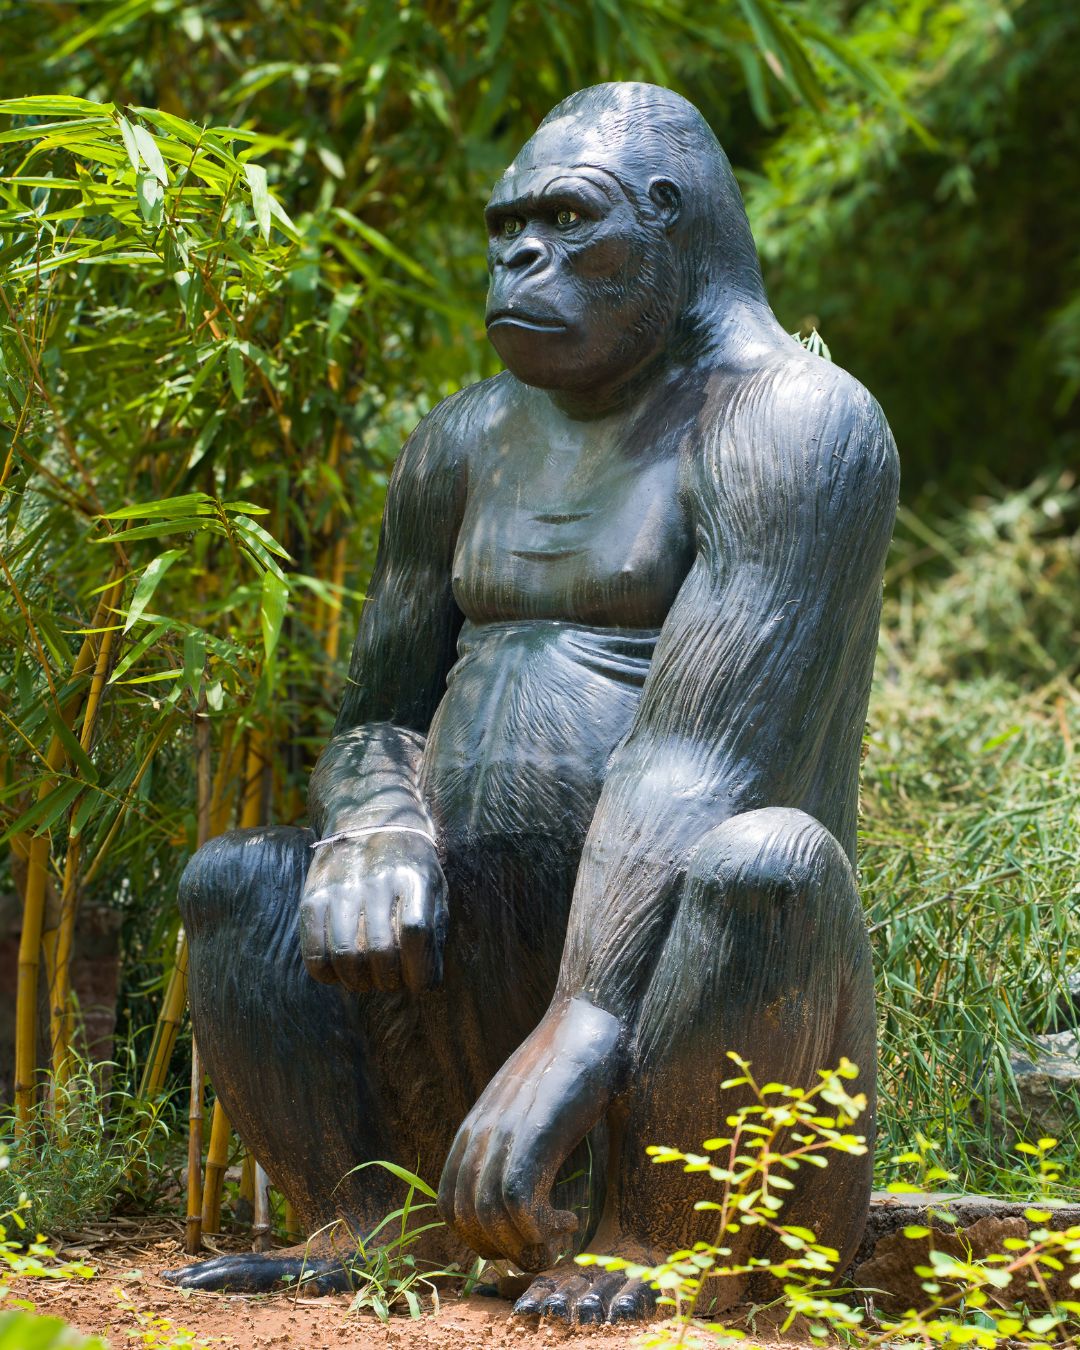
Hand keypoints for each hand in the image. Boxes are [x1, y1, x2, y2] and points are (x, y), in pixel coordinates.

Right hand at [299, 829, 447, 992]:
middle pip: (381, 951)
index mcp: (413, 877)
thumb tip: (427, 981)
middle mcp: (376, 881)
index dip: (421, 970)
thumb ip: (434, 929)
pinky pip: (314, 952)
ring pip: (347, 957)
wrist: (368, 815)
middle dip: (390, 980)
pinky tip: (339, 971)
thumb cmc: (409, 862)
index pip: (416, 933)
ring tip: (368, 978)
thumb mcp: (434, 883)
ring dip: (360, 982)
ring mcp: (341, 888)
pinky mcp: (312, 897)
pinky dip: (328, 974)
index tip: (422, 983)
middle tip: (392, 980)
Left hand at [438, 996, 621, 1267]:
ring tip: (559, 1235)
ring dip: (525, 1246)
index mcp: (476, 1128)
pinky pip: (517, 1202)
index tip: (522, 1237)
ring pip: (489, 1218)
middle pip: (465, 1219)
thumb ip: (518, 1139)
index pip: (450, 1206)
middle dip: (503, 1249)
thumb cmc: (571, 1064)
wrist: (590, 1016)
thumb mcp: (531, 1105)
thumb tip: (526, 1189)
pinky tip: (569, 1219)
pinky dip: (541, 1229)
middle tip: (544, 1247)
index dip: (482, 1236)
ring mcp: (505, 1131)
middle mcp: (482, 1132)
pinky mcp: (534, 1131)